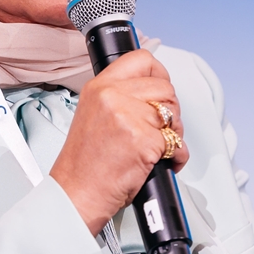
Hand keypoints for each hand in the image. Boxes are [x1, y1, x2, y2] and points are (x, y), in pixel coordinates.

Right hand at [50, 50, 188, 234]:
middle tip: (157, 129)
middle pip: (165, 87)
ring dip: (174, 134)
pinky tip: (157, 162)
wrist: (77, 194)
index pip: (141, 59)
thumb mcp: (93, 115)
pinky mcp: (144, 140)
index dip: (158, 74)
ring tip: (156, 147)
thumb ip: (119, 98)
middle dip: (170, 110)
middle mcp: (112, 96)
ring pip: (174, 114)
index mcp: (99, 87)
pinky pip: (177, 143)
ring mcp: (128, 117)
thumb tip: (151, 91)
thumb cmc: (85, 164)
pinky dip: (175, 157)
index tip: (159, 90)